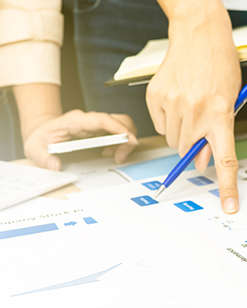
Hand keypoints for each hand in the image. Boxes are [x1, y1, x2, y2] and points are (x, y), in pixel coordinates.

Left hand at [24, 110, 138, 170]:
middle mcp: (89, 119)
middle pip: (119, 120)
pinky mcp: (101, 128)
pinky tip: (111, 152)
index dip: (118, 128)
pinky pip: (119, 131)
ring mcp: (97, 123)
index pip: (102, 120)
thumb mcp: (34, 148)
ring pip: (123, 124)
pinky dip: (122, 142)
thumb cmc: (41, 137)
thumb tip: (55, 165)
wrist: (42, 130)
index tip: (129, 138)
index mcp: (75, 121)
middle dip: (127, 138)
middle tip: (120, 156)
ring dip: (126, 140)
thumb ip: (43, 158)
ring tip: (116, 156)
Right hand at [148, 0, 240, 212]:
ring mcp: (173, 104)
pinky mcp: (155, 97)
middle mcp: (196, 112)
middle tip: (199, 125)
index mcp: (221, 115)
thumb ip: (218, 133)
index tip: (228, 205)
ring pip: (171, 140)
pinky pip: (158, 124)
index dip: (227, 185)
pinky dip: (167, 119)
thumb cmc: (219, 65)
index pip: (225, 159)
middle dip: (193, 146)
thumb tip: (202, 162)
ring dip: (180, 132)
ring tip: (189, 105)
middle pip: (188, 151)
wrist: (198, 34)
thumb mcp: (230, 100)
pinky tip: (177, 98)